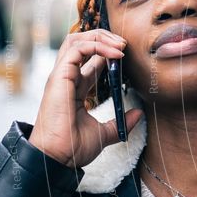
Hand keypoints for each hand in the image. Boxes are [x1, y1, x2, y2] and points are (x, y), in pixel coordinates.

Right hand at [28, 29, 143, 168]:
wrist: (58, 159)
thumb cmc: (74, 149)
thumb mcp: (105, 133)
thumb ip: (121, 122)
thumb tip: (138, 114)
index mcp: (75, 88)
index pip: (90, 59)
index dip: (108, 52)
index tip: (127, 55)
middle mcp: (67, 78)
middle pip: (80, 43)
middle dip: (104, 38)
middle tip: (125, 44)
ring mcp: (61, 76)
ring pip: (75, 40)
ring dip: (101, 37)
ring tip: (121, 45)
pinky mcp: (60, 77)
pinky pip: (76, 48)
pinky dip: (97, 45)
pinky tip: (115, 54)